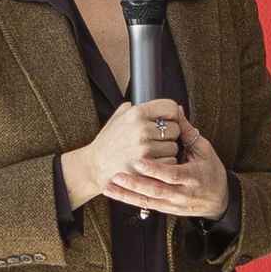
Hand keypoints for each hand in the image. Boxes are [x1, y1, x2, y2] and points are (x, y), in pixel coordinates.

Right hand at [62, 99, 180, 208]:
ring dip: (167, 151)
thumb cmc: (107, 143)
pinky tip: (152, 163)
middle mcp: (142, 128)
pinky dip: (164, 164)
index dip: (172, 115)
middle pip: (176, 128)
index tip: (168, 121)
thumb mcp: (117, 118)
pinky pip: (170, 162)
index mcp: (136, 113)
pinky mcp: (147, 165)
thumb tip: (154, 104)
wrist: (94, 167)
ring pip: (174, 147)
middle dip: (169, 135)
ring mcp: (144, 147)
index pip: (171, 107)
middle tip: (157, 140)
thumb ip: (134, 108)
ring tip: (152, 153)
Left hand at [103, 111, 229, 219]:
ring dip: (128, 194)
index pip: (172, 174)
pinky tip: (116, 194)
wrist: (218, 200)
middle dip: (136, 184)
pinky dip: (130, 200)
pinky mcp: (167, 209)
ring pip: (148, 201)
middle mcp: (182, 193)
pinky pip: (146, 205)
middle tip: (118, 175)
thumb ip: (187, 132)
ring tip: (110, 186)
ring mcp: (174, 203)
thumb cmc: (211, 171)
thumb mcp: (204, 150)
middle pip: (157, 190)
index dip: (155, 170)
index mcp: (193, 176)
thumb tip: (175, 110)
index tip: (139, 161)